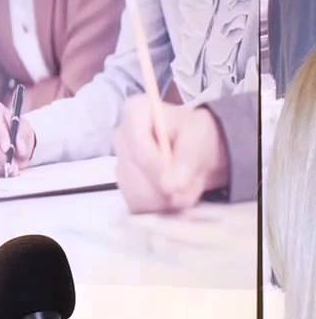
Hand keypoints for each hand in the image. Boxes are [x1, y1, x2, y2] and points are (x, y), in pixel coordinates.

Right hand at [0, 102, 34, 175]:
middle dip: (0, 154)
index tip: (7, 147)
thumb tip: (20, 148)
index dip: (0, 134)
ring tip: (14, 169)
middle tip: (12, 165)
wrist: (21, 144)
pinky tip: (8, 169)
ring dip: (2, 164)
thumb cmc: (22, 133)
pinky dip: (0, 169)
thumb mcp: (27, 131)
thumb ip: (23, 137)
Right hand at [114, 98, 228, 213]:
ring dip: (166, 198)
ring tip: (186, 186)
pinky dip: (160, 206)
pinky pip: (138, 204)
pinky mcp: (124, 186)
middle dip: (164, 185)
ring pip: (136, 193)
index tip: (175, 184)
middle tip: (191, 184)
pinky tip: (173, 194)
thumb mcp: (200, 138)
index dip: (155, 167)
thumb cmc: (197, 135)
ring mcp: (119, 163)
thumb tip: (170, 187)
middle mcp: (120, 137)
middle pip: (134, 173)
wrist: (198, 152)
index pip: (136, 145)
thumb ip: (187, 160)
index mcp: (135, 113)